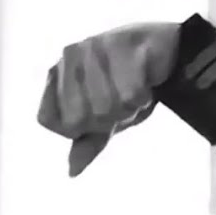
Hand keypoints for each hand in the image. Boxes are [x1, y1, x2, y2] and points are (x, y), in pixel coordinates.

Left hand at [37, 22, 180, 176]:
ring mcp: (94, 47)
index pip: (48, 120)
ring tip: (134, 88)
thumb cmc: (130, 85)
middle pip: (77, 120)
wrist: (168, 54)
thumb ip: (88, 141)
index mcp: (57, 73)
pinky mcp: (123, 43)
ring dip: (128, 108)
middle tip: (120, 100)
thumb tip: (72, 172)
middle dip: (106, 120)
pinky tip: (146, 81)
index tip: (96, 117)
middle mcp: (69, 56)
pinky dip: (144, 97)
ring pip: (104, 109)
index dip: (76, 129)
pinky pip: (130, 96)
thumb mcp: (108, 118)